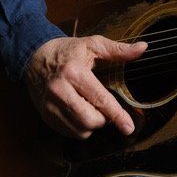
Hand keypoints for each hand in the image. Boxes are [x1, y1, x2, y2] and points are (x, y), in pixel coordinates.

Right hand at [24, 35, 147, 138]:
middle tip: (104, 108)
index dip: (117, 115)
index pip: (100, 99)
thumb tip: (142, 48)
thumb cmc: (66, 51)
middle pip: (89, 120)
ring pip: (79, 130)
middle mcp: (60, 91)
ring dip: (92, 125)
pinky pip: (68, 132)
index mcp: (74, 73)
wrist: (33, 56)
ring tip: (91, 109)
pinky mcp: (45, 114)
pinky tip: (79, 113)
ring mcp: (50, 105)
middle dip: (103, 120)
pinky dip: (79, 128)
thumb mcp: (91, 45)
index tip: (128, 127)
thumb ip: (117, 49)